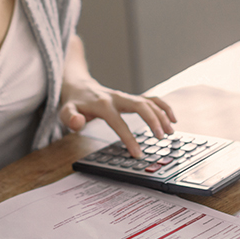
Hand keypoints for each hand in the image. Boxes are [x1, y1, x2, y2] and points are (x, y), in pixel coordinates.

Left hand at [59, 81, 176, 157]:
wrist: (79, 85)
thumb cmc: (74, 102)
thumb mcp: (66, 111)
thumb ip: (71, 118)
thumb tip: (79, 123)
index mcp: (102, 104)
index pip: (118, 121)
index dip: (128, 137)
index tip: (137, 153)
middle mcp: (117, 98)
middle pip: (140, 105)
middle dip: (152, 120)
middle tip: (161, 137)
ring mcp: (126, 96)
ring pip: (148, 101)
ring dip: (162, 115)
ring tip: (171, 132)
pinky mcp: (131, 97)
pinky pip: (151, 99)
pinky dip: (164, 106)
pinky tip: (173, 118)